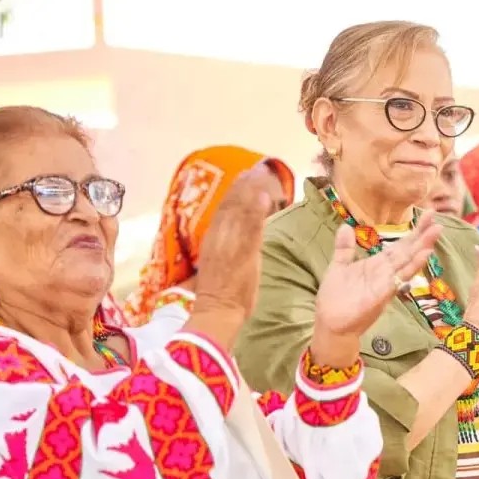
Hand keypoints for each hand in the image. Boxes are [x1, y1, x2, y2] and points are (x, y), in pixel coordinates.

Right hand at [193, 165, 277, 319]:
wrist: (217, 310)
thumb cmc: (220, 293)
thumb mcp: (219, 263)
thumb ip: (227, 246)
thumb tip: (235, 234)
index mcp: (212, 239)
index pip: (223, 209)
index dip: (234, 190)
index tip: (244, 174)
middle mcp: (219, 237)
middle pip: (231, 205)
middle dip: (243, 185)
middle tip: (256, 167)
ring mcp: (230, 244)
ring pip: (239, 212)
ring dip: (251, 191)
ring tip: (262, 174)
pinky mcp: (242, 254)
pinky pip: (250, 230)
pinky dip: (257, 213)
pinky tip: (265, 198)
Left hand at [310, 210, 442, 365]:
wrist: (329, 323)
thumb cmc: (336, 298)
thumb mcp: (339, 267)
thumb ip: (345, 248)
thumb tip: (346, 227)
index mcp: (378, 265)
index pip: (400, 245)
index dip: (414, 232)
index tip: (427, 215)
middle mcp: (386, 273)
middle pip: (408, 252)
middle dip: (422, 236)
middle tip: (437, 220)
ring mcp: (386, 284)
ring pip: (408, 263)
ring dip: (422, 248)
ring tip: (435, 233)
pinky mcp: (381, 295)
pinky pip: (399, 279)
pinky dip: (411, 268)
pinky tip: (422, 256)